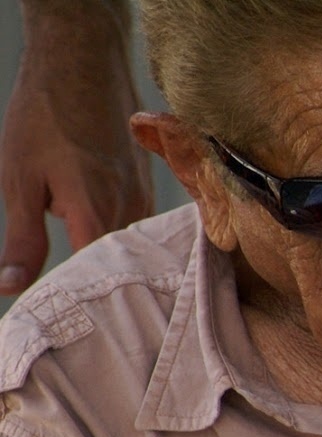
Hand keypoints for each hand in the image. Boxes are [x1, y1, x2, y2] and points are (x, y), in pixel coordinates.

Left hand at [2, 1, 152, 294]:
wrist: (83, 65)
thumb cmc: (45, 116)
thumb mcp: (18, 179)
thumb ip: (22, 238)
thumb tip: (11, 286)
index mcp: (96, 212)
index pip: (98, 279)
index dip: (86, 304)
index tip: (72, 326)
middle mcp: (131, 212)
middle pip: (123, 271)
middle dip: (104, 292)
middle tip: (87, 318)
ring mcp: (145, 201)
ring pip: (133, 251)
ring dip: (115, 266)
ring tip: (97, 286)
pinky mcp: (149, 191)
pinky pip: (139, 231)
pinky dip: (123, 243)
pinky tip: (106, 247)